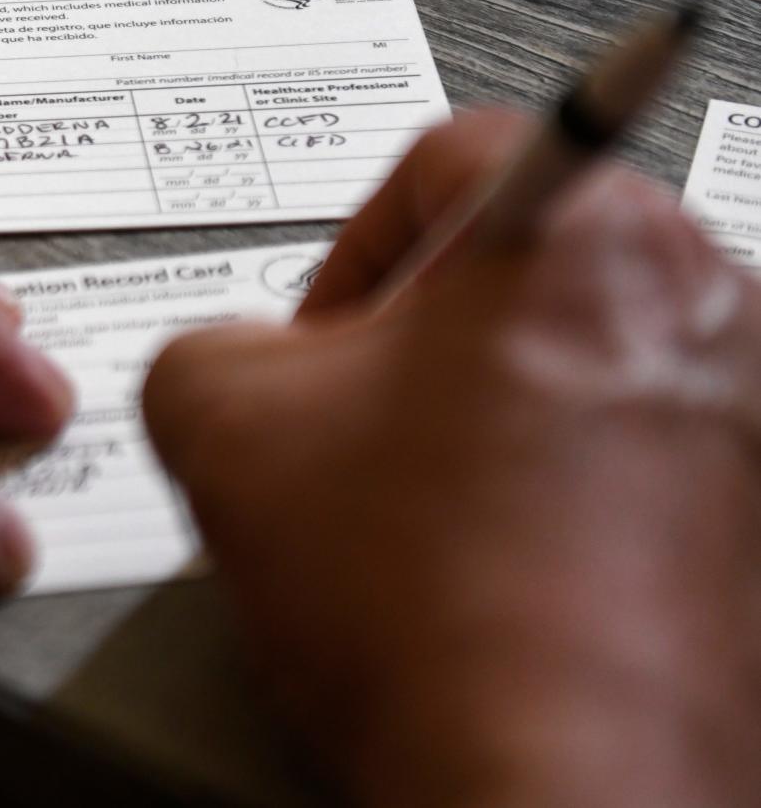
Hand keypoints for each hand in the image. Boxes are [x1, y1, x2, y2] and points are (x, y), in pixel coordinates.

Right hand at [144, 111, 760, 805]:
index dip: (347, 254)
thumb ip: (204, 341)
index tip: (325, 340)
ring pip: (569, 354)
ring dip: (476, 409)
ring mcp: (744, 409)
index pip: (440, 163)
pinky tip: (487, 554)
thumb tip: (231, 364)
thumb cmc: (433, 607)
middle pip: (516, 260)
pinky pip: (625, 443)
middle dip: (413, 338)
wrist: (553, 785)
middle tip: (360, 424)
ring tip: (421, 507)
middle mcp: (698, 301)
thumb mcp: (220, 423)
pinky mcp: (751, 506)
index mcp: (578, 229)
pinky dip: (547, 474)